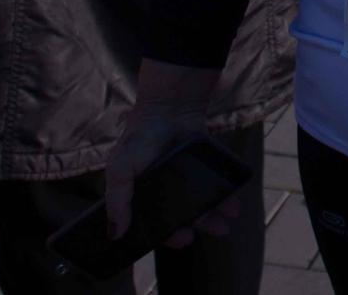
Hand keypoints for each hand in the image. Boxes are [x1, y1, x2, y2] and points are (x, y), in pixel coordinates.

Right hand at [106, 60, 229, 244]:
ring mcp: (184, 177)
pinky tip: (233, 204)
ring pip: (201, 203)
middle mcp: (164, 188)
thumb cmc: (140, 137)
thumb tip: (114, 234)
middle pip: (182, 216)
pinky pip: (214, 185)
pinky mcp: (202, 165)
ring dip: (215, 215)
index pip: (155, 222)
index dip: (168, 235)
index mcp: (142, 193)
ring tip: (228, 222)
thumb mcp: (120, 169)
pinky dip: (224, 196)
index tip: (183, 239)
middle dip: (199, 225)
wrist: (169, 107)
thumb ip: (117, 201)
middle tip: (215, 230)